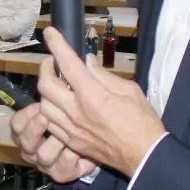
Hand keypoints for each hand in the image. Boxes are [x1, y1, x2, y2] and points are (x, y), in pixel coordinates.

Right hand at [10, 102, 96, 181]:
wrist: (92, 145)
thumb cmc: (72, 124)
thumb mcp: (59, 110)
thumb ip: (51, 100)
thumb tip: (51, 80)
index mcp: (27, 133)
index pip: (16, 125)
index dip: (25, 116)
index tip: (38, 105)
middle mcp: (33, 150)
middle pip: (24, 143)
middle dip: (34, 129)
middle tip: (45, 117)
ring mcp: (46, 164)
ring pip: (43, 156)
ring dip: (54, 143)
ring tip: (65, 134)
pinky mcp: (62, 174)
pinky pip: (63, 166)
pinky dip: (70, 156)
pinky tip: (78, 148)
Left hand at [30, 27, 165, 176]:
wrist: (145, 156)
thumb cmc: (143, 122)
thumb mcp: (130, 90)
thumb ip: (104, 75)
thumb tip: (87, 61)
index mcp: (92, 95)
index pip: (67, 64)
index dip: (56, 45)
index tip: (50, 33)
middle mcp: (76, 111)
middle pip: (45, 85)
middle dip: (45, 68)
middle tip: (53, 62)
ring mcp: (71, 129)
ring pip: (43, 105)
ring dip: (46, 91)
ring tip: (56, 84)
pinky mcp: (71, 141)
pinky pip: (50, 123)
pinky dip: (50, 110)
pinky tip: (59, 105)